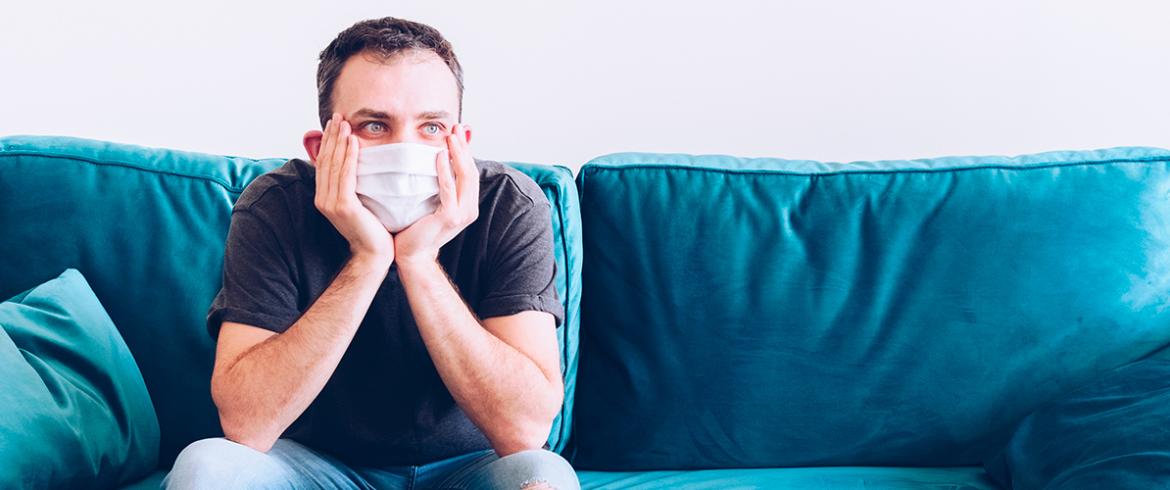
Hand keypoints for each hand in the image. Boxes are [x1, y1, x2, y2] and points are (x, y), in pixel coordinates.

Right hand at [311, 112, 394, 263]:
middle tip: (338, 116)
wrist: (375, 254)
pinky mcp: (343, 206)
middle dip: (331, 136)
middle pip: (326, 160)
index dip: (328, 142)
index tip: (335, 124)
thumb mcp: (359, 202)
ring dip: (339, 141)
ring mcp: (331, 203)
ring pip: (334, 165)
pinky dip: (348, 156)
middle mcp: (323, 199)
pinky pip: (345, 176)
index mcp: (325, 198)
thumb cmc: (372, 229)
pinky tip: (352, 141)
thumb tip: (357, 165)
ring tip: (345, 123)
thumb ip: (353, 185)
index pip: (325, 163)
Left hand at [393, 123, 477, 266]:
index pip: (469, 171)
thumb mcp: (431, 202)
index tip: (457, 130)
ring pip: (464, 176)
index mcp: (467, 205)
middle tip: (455, 126)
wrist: (411, 255)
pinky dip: (444, 170)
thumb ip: (437, 185)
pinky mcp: (450, 217)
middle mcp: (469, 209)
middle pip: (470, 171)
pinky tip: (438, 155)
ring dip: (457, 153)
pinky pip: (448, 188)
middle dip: (463, 147)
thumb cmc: (416, 228)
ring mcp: (462, 214)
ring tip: (450, 135)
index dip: (465, 150)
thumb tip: (436, 160)